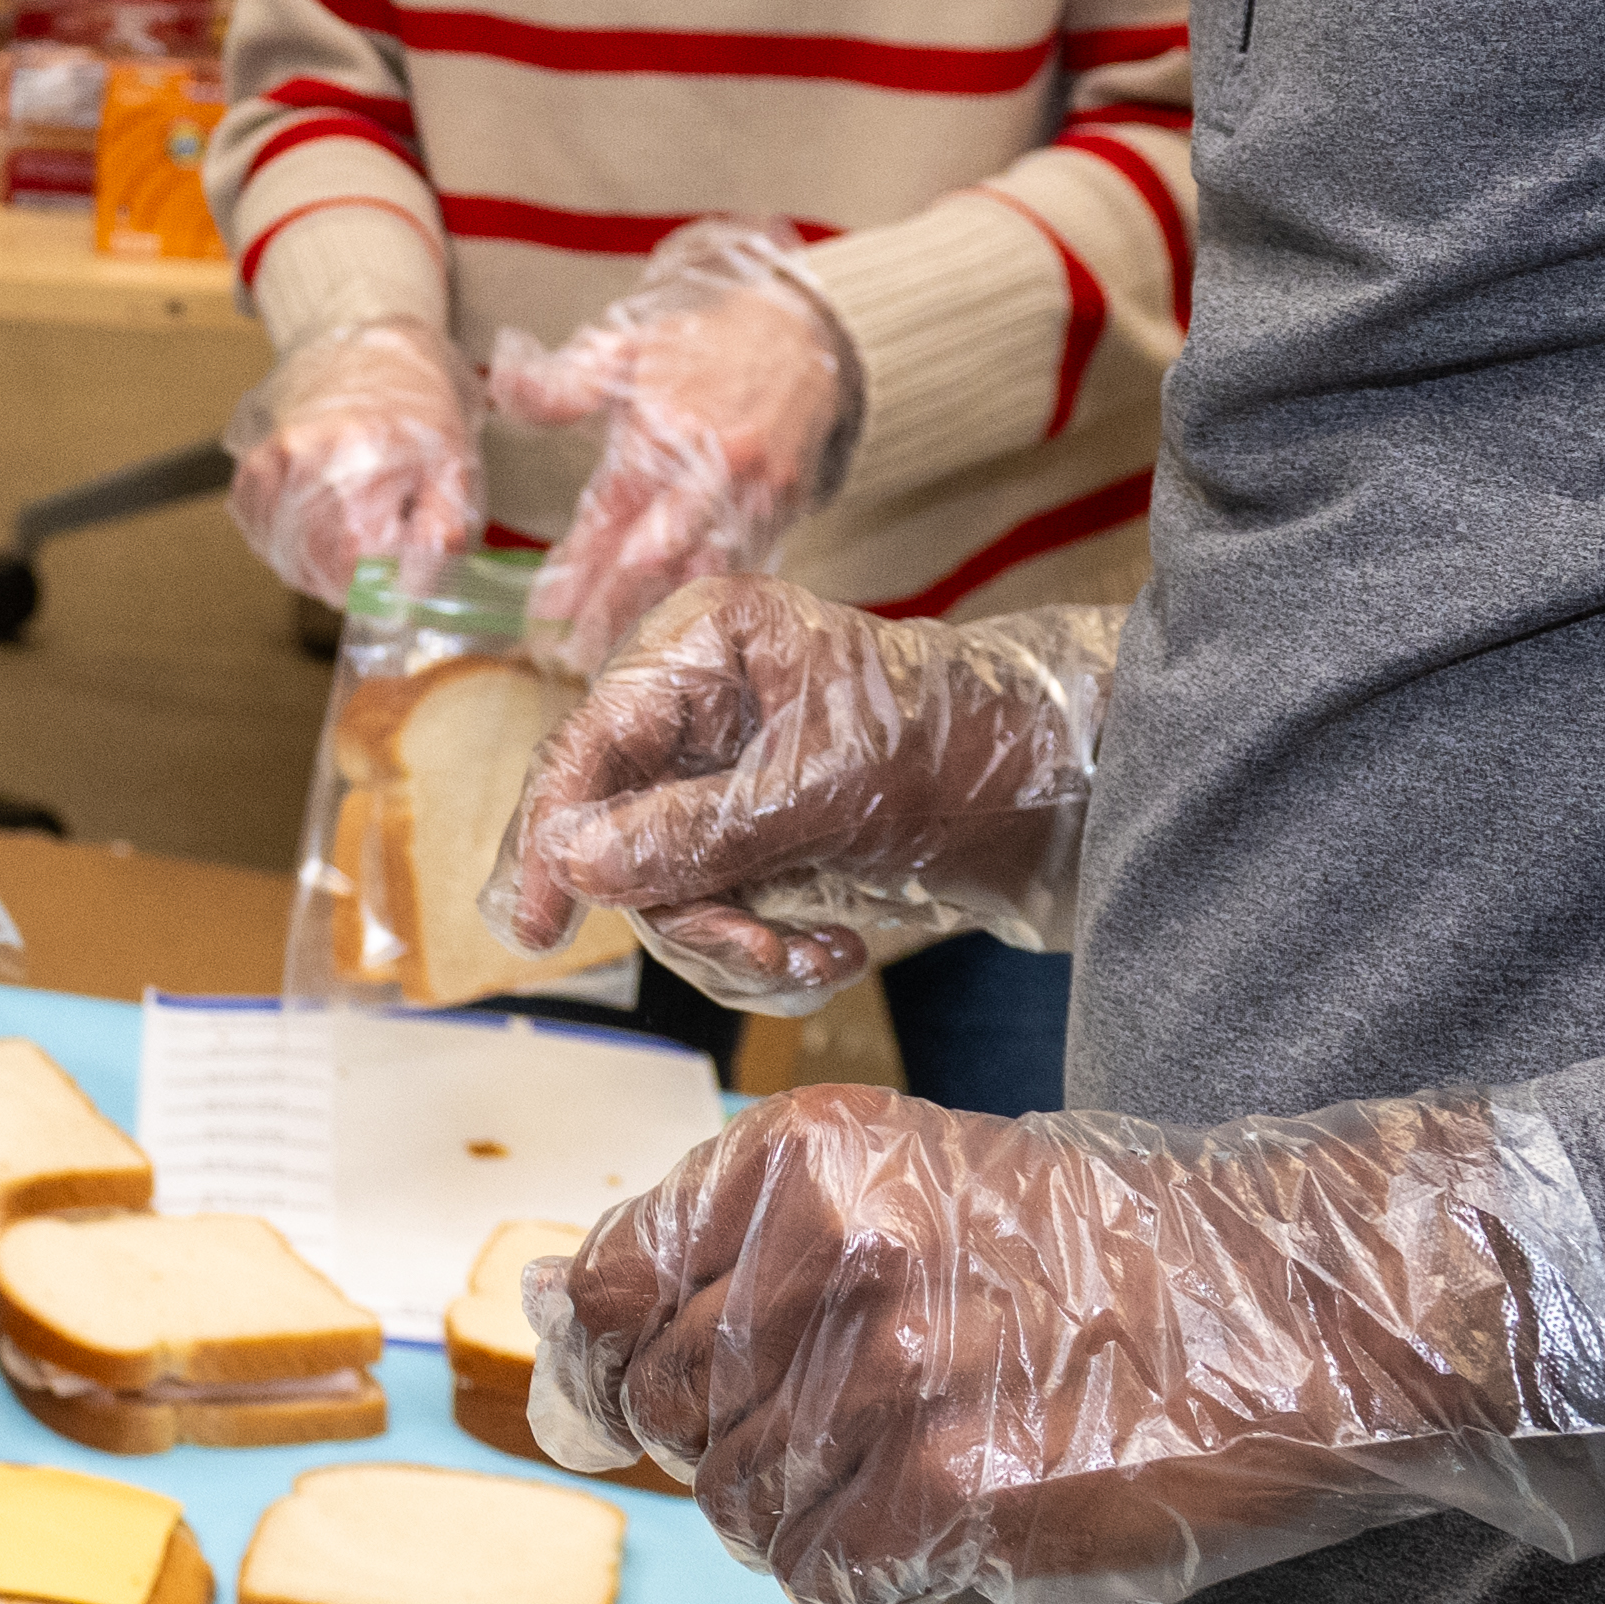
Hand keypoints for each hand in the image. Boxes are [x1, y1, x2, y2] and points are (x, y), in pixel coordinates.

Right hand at [221, 311, 481, 608]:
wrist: (367, 352)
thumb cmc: (414, 405)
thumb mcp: (453, 462)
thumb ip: (443, 527)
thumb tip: (422, 579)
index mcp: (353, 454)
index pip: (355, 561)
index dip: (385, 582)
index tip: (404, 575)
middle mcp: (298, 460)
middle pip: (318, 567)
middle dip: (360, 580)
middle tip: (388, 554)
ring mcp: (266, 467)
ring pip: (289, 561)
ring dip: (327, 568)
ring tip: (359, 533)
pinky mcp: (249, 476)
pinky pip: (267, 542)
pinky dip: (297, 549)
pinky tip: (327, 524)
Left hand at [478, 228, 866, 673]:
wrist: (801, 335)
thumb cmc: (702, 348)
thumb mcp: (626, 350)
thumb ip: (564, 383)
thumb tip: (505, 390)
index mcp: (666, 431)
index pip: (610, 513)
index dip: (577, 566)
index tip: (544, 613)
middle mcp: (714, 469)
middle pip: (656, 556)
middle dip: (612, 609)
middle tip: (571, 655)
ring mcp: (758, 493)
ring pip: (704, 571)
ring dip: (659, 616)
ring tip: (617, 659)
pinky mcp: (789, 508)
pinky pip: (748, 565)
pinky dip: (711, 598)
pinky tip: (681, 632)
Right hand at [493, 578, 1115, 994]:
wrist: (1064, 794)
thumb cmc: (961, 747)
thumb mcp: (826, 790)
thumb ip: (696, 830)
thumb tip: (575, 863)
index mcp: (704, 644)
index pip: (591, 739)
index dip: (554, 833)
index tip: (540, 926)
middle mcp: (697, 705)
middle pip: (617, 831)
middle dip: (688, 911)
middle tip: (757, 956)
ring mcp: (721, 778)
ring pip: (663, 890)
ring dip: (736, 947)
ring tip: (819, 959)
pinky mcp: (751, 840)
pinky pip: (714, 917)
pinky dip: (764, 957)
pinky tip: (832, 956)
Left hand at [538, 1085, 1604, 1603]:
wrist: (1293, 1306)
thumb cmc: (1088, 1250)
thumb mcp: (896, 1184)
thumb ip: (726, 1244)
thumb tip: (553, 1325)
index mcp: (801, 1158)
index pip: (609, 1295)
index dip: (623, 1364)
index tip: (684, 1384)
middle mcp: (833, 1254)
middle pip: (667, 1414)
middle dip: (731, 1446)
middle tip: (850, 1428)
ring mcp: (896, 1377)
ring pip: (741, 1507)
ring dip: (806, 1516)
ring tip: (911, 1468)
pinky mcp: (961, 1493)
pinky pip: (822, 1577)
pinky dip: (861, 1575)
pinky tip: (940, 1527)